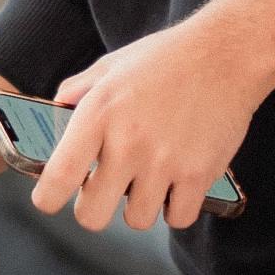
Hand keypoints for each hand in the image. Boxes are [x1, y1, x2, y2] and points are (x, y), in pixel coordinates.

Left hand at [36, 0, 274, 232]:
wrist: (227, 54)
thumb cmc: (167, 57)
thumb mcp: (112, 64)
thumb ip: (78, 89)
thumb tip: (55, 110)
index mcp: (98, 114)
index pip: (58, 177)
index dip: (47, 198)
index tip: (50, 198)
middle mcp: (128, 143)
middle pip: (92, 216)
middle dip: (95, 208)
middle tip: (105, 191)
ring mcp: (164, 162)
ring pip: (137, 220)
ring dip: (140, 206)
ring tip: (148, 180)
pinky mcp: (199, 174)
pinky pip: (178, 218)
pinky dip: (176, 207)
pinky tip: (176, 185)